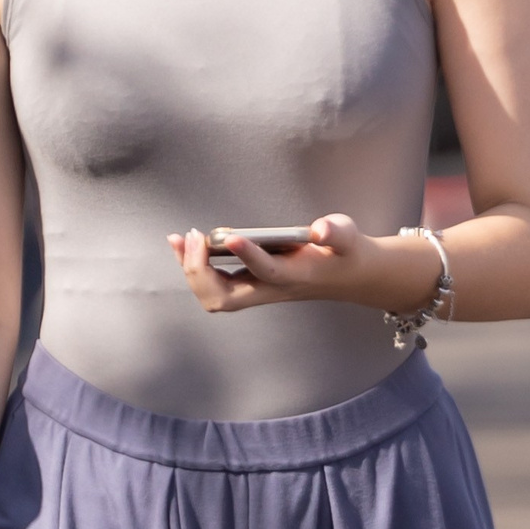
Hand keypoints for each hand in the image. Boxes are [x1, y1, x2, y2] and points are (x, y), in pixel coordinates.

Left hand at [167, 215, 439, 314]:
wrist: (348, 275)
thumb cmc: (344, 251)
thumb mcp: (349, 236)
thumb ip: (336, 233)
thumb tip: (320, 230)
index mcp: (295, 276)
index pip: (268, 272)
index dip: (249, 255)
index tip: (231, 235)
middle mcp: (271, 289)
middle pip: (225, 297)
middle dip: (201, 271)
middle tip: (193, 236)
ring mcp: (257, 290)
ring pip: (214, 296)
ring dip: (191, 271)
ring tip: (180, 240)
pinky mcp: (248, 284)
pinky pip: (212, 285)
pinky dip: (193, 267)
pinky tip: (185, 244)